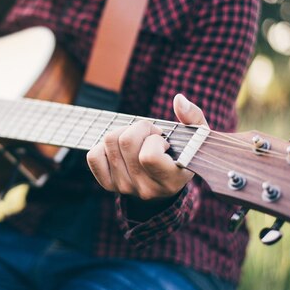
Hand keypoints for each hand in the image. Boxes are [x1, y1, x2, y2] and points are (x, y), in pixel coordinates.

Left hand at [86, 94, 207, 200]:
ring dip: (123, 132)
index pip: (149, 156)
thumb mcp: (195, 138)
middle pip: (126, 142)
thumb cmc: (182, 155)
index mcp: (170, 180)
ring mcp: (125, 188)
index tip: (162, 140)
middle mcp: (146, 189)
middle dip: (138, 128)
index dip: (153, 139)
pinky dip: (104, 146)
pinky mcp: (109, 185)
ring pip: (109, 142)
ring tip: (137, 139)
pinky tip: (120, 148)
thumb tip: (178, 99)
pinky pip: (93, 156)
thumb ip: (193, 117)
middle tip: (149, 134)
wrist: (167, 183)